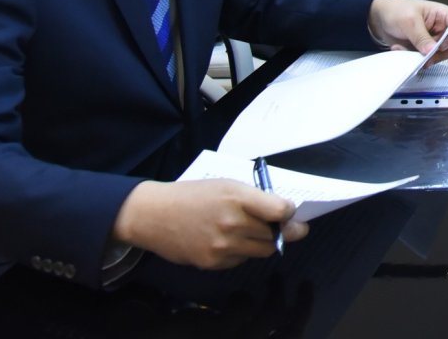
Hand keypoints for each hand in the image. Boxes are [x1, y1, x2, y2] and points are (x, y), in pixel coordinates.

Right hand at [112, 179, 305, 269]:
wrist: (154, 215)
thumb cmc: (193, 195)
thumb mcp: (226, 185)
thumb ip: (254, 198)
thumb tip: (281, 211)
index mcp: (238, 197)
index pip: (280, 210)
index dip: (290, 212)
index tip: (292, 212)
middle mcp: (233, 223)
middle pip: (276, 234)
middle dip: (287, 230)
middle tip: (293, 227)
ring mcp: (223, 246)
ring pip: (263, 250)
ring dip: (268, 242)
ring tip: (264, 233)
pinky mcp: (213, 262)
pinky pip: (241, 259)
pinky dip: (244, 251)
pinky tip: (234, 241)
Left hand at [368, 0, 447, 61]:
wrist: (378, 19)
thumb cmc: (397, 11)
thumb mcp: (410, 21)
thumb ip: (422, 37)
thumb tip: (433, 51)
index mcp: (443, 15)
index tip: (442, 45)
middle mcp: (443, 29)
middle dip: (443, 54)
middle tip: (427, 58)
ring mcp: (434, 41)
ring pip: (443, 55)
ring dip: (427, 58)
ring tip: (407, 52)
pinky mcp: (425, 50)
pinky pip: (427, 59)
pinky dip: (416, 59)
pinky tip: (401, 50)